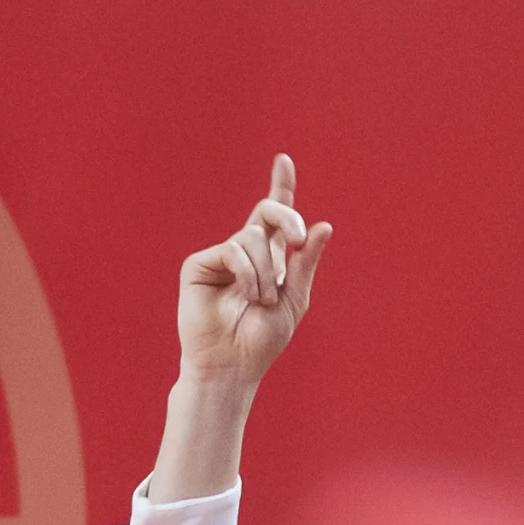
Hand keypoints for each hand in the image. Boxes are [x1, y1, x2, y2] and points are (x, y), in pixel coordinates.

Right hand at [173, 155, 330, 395]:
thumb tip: (324, 225)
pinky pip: (233, 250)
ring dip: (266, 272)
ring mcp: (221, 256)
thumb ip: (306, 261)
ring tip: (260, 300)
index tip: (284, 160)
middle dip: (286, 218)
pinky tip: (246, 296)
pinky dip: (248, 274)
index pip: (274, 216)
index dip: (280, 186)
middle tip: (295, 239)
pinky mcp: (199, 264)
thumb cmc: (262, 339)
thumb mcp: (295, 298)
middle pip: (267, 213)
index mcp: (269, 257)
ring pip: (252, 237)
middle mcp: (244, 251)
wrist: (233, 365)